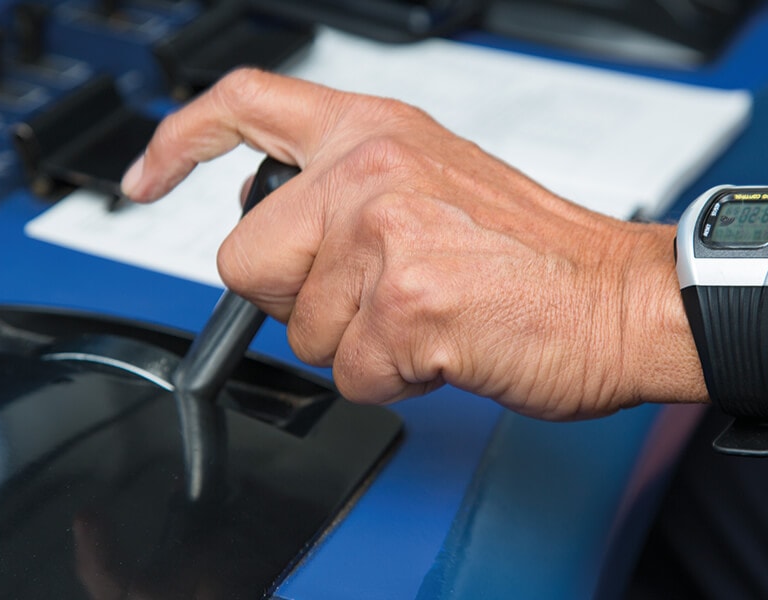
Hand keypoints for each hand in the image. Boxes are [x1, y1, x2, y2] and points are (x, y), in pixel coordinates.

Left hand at [122, 69, 705, 419]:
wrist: (621, 295)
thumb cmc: (536, 251)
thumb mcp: (434, 181)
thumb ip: (348, 195)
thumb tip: (285, 242)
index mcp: (375, 133)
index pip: (244, 104)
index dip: (180, 142)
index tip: (146, 181)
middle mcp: (369, 173)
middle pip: (247, 261)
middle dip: (298, 300)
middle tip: (372, 298)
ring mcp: (383, 238)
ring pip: (301, 330)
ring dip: (358, 342)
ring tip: (430, 317)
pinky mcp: (404, 308)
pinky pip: (351, 374)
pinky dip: (393, 378)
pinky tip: (445, 347)